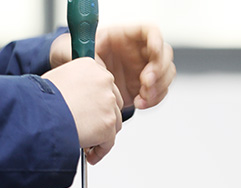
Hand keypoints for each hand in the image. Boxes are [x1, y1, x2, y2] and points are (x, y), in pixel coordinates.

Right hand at [42, 57, 122, 164]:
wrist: (40, 114)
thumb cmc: (41, 100)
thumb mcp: (57, 79)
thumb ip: (75, 85)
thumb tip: (78, 98)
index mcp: (91, 66)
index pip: (103, 85)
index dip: (96, 102)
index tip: (90, 111)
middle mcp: (103, 81)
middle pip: (113, 103)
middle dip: (102, 118)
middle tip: (90, 129)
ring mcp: (108, 102)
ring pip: (114, 123)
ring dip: (102, 135)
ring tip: (88, 145)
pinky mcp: (108, 123)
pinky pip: (109, 142)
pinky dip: (100, 151)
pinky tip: (89, 155)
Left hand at [50, 24, 174, 110]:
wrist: (74, 80)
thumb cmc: (74, 57)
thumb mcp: (76, 51)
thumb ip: (87, 55)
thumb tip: (94, 62)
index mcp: (124, 36)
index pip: (150, 31)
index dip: (156, 40)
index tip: (153, 52)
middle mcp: (138, 51)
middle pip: (164, 54)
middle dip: (159, 70)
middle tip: (145, 83)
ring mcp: (142, 69)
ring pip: (166, 74)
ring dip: (158, 87)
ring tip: (142, 97)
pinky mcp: (142, 87)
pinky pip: (158, 92)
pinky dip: (153, 99)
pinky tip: (140, 103)